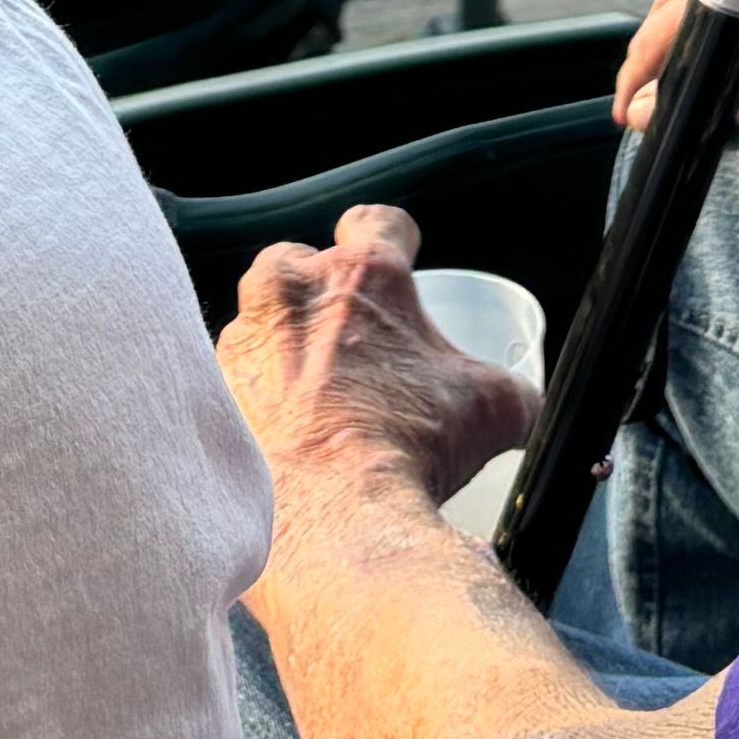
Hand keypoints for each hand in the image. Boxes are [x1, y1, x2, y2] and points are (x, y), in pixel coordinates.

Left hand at [218, 203, 529, 516]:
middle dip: (326, 296)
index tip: (399, 266)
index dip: (394, 243)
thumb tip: (527, 407)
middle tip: (354, 349)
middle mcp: (294, 289)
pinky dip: (252, 398)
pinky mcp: (211, 386)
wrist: (331, 516)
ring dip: (283, 347)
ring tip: (314, 398)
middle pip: (304, 264)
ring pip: (261, 318)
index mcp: (365, 274)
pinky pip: (230, 377)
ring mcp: (244, 335)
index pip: (378, 221)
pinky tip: (281, 434)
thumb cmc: (407, 450)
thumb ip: (516, 392)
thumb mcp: (494, 412)